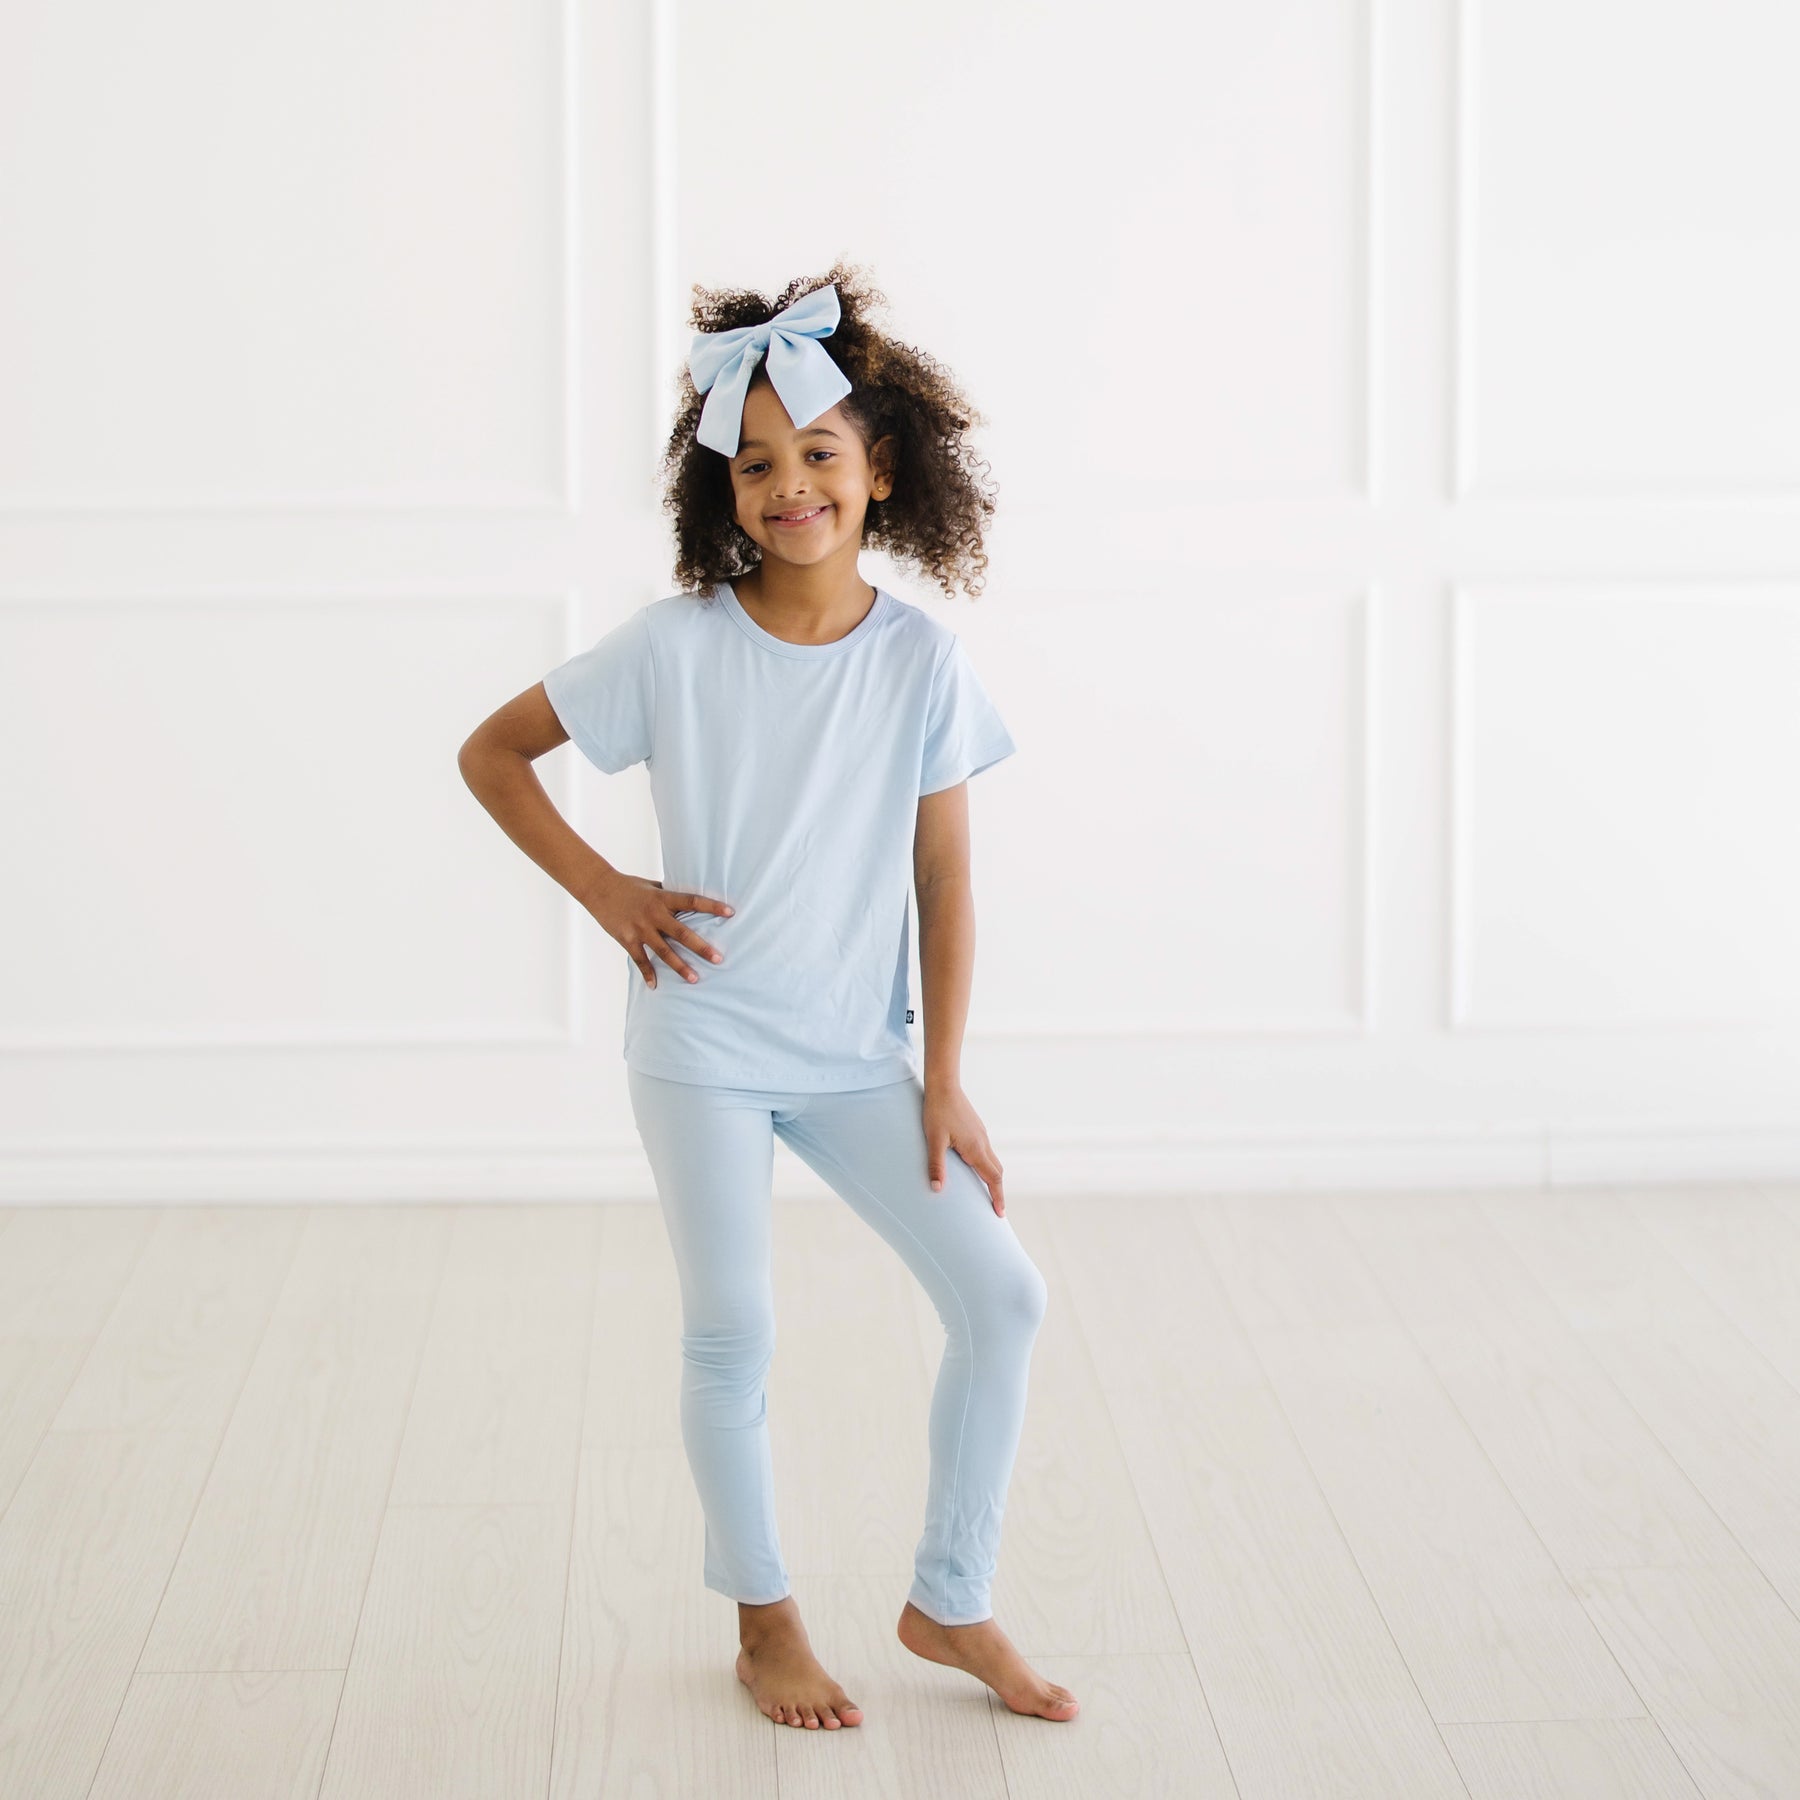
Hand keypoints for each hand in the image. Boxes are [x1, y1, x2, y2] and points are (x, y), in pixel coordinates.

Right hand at [585, 874, 730, 987]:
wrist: (598, 888)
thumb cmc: (629, 885)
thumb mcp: (652, 885)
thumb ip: (670, 893)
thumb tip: (690, 899)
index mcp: (663, 898)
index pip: (692, 901)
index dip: (712, 906)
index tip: (731, 912)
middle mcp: (654, 914)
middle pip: (682, 933)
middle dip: (701, 947)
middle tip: (718, 959)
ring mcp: (640, 928)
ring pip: (663, 951)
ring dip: (680, 966)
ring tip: (695, 979)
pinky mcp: (627, 939)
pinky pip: (640, 960)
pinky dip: (648, 973)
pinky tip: (655, 986)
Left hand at [923, 1082, 1005, 1215]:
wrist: (943, 1085)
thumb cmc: (937, 1111)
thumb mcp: (934, 1140)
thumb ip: (936, 1166)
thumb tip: (937, 1189)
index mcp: (975, 1148)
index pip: (993, 1178)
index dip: (997, 1197)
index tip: (1000, 1214)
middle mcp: (982, 1142)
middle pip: (997, 1171)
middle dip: (998, 1191)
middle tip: (995, 1208)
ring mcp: (981, 1135)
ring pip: (992, 1161)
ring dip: (992, 1178)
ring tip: (986, 1192)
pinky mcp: (976, 1129)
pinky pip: (985, 1152)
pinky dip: (986, 1165)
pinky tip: (973, 1168)